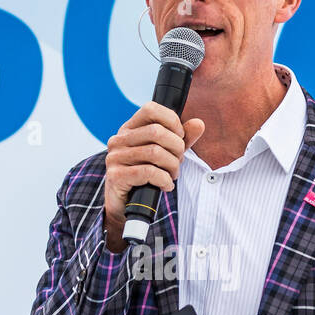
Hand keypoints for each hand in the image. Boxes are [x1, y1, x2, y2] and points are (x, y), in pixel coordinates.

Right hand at [104, 100, 204, 250]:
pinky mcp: (116, 176)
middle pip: (157, 131)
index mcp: (129, 129)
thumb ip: (182, 139)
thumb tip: (199, 124)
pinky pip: (148, 172)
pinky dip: (164, 180)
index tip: (179, 137)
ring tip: (172, 175)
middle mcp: (119, 140)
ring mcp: (115, 157)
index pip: (151, 109)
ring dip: (172, 166)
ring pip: (155, 152)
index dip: (172, 121)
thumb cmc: (146, 177)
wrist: (125, 205)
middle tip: (178, 162)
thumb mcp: (166, 154)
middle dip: (176, 148)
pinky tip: (166, 185)